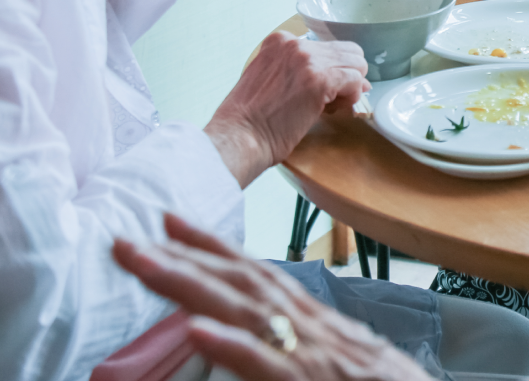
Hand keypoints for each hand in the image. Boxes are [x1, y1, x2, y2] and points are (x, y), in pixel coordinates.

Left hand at [114, 214, 431, 380]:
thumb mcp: (343, 360)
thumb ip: (302, 343)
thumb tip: (268, 333)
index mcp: (313, 321)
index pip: (255, 272)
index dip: (212, 246)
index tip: (171, 221)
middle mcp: (310, 327)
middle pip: (242, 281)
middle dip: (184, 257)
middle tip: (129, 237)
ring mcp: (312, 354)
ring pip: (246, 311)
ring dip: (192, 285)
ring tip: (146, 264)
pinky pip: (269, 363)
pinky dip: (234, 345)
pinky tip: (197, 330)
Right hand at [205, 33, 369, 187]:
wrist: (239, 136)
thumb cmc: (251, 119)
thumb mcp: (269, 79)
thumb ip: (300, 71)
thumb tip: (342, 76)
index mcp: (279, 41)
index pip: (326, 46)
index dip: (332, 68)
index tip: (324, 89)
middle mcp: (294, 44)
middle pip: (346, 51)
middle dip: (347, 75)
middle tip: (336, 99)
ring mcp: (308, 60)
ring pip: (356, 63)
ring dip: (351, 86)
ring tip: (333, 105)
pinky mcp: (320, 80)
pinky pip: (355, 80)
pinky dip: (353, 96)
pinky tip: (335, 109)